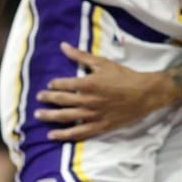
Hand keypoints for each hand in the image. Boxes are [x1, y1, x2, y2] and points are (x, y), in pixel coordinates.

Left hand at [33, 42, 165, 141]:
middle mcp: (87, 100)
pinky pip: (78, 133)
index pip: (63, 84)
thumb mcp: (102, 63)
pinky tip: (52, 135)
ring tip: (38, 116)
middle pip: (61, 101)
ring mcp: (93, 115)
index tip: (49, 85)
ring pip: (66, 117)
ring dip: (50, 117)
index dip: (53, 85)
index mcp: (87, 83)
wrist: (144, 93)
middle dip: (47, 99)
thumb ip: (81, 56)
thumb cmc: (124, 76)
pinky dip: (64, 135)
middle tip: (38, 99)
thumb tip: (63, 46)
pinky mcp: (99, 127)